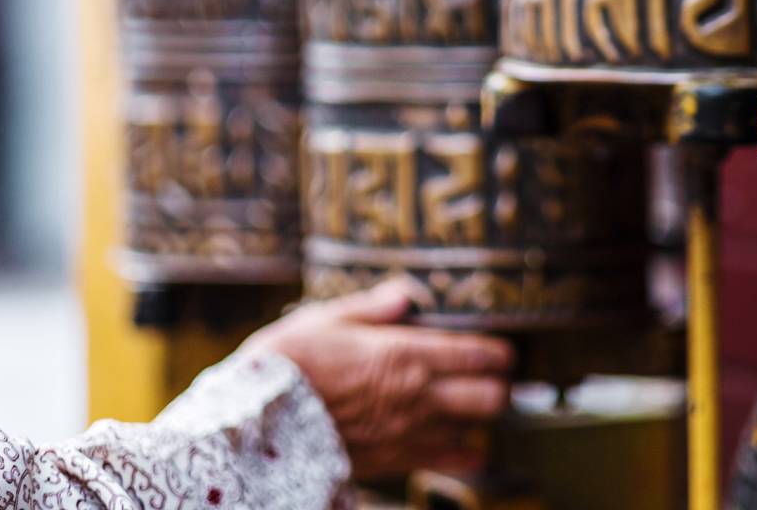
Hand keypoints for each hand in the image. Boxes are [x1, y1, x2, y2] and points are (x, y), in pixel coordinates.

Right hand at [244, 280, 513, 479]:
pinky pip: (448, 463)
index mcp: (406, 354)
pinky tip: (460, 442)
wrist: (254, 425)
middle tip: (493, 377)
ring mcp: (409, 433)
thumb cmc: (287, 363)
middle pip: (494, 398)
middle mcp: (418, 396)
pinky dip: (462, 453)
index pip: (481, 355)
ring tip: (473, 406)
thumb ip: (375, 307)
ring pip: (477, 432)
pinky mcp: (395, 461)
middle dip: (501, 386)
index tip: (502, 349)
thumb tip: (407, 293)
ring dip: (481, 419)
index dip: (501, 353)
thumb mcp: (328, 318)